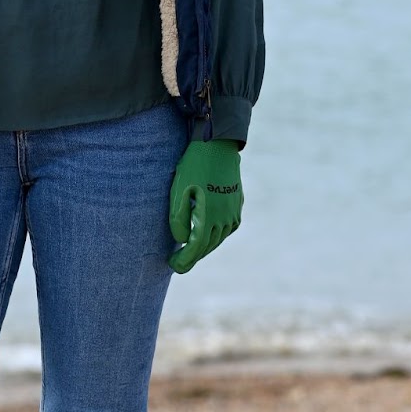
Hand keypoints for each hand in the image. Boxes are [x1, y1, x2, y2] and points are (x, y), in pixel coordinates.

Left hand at [168, 140, 242, 274]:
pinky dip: (215, 235)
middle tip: (177, 262)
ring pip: (218, 239)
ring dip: (203, 247)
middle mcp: (225, 218)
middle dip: (191, 257)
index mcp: (209, 216)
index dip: (184, 260)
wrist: (218, 145)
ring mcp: (234, 212)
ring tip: (189, 251)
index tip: (173, 265)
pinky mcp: (237, 205)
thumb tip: (182, 240)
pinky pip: (226, 228)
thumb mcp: (179, 190)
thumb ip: (178, 218)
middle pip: (207, 247)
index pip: (195, 248)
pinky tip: (207, 234)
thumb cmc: (194, 166)